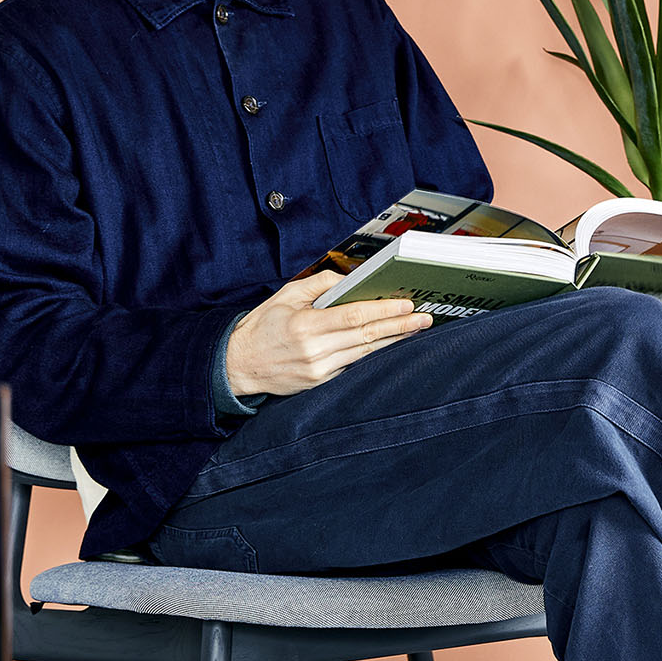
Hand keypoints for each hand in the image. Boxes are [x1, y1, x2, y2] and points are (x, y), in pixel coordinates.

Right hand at [225, 271, 433, 398]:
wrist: (238, 365)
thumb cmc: (262, 326)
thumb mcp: (286, 295)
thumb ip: (320, 284)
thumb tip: (352, 279)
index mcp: (306, 325)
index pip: (355, 316)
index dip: (384, 310)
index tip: (407, 303)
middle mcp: (315, 350)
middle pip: (367, 336)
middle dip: (400, 325)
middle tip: (424, 317)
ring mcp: (319, 370)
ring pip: (366, 353)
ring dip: (394, 340)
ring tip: (415, 329)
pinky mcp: (320, 382)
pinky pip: (354, 365)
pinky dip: (374, 354)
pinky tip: (391, 345)